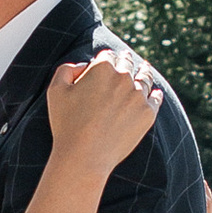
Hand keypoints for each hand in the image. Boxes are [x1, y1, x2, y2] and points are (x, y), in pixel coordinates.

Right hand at [45, 47, 160, 177]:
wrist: (84, 157)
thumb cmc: (66, 124)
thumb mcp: (55, 90)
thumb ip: (66, 69)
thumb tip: (83, 66)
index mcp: (102, 67)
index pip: (107, 55)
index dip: (105, 58)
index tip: (105, 61)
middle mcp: (123, 77)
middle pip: (127, 63)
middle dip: (125, 61)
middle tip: (127, 59)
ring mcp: (138, 96)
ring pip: (144, 78)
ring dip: (144, 73)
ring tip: (145, 70)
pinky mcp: (147, 114)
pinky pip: (155, 98)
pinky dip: (155, 94)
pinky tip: (155, 92)